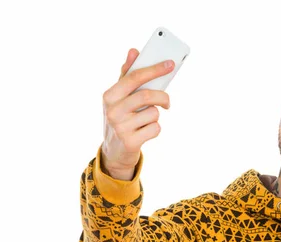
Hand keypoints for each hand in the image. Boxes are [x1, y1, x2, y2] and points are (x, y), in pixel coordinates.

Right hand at [101, 48, 172, 179]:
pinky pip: (155, 128)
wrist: (114, 151)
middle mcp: (112, 110)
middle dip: (163, 97)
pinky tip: (144, 132)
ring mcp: (120, 127)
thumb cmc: (121, 117)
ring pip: (154, 113)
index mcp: (109, 95)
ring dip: (155, 116)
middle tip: (167, 102)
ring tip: (145, 121)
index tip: (171, 64)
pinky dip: (155, 129)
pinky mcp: (131, 142)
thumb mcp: (119, 97)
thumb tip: (133, 50)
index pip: (135, 77)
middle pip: (147, 95)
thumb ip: (127, 74)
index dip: (154, 69)